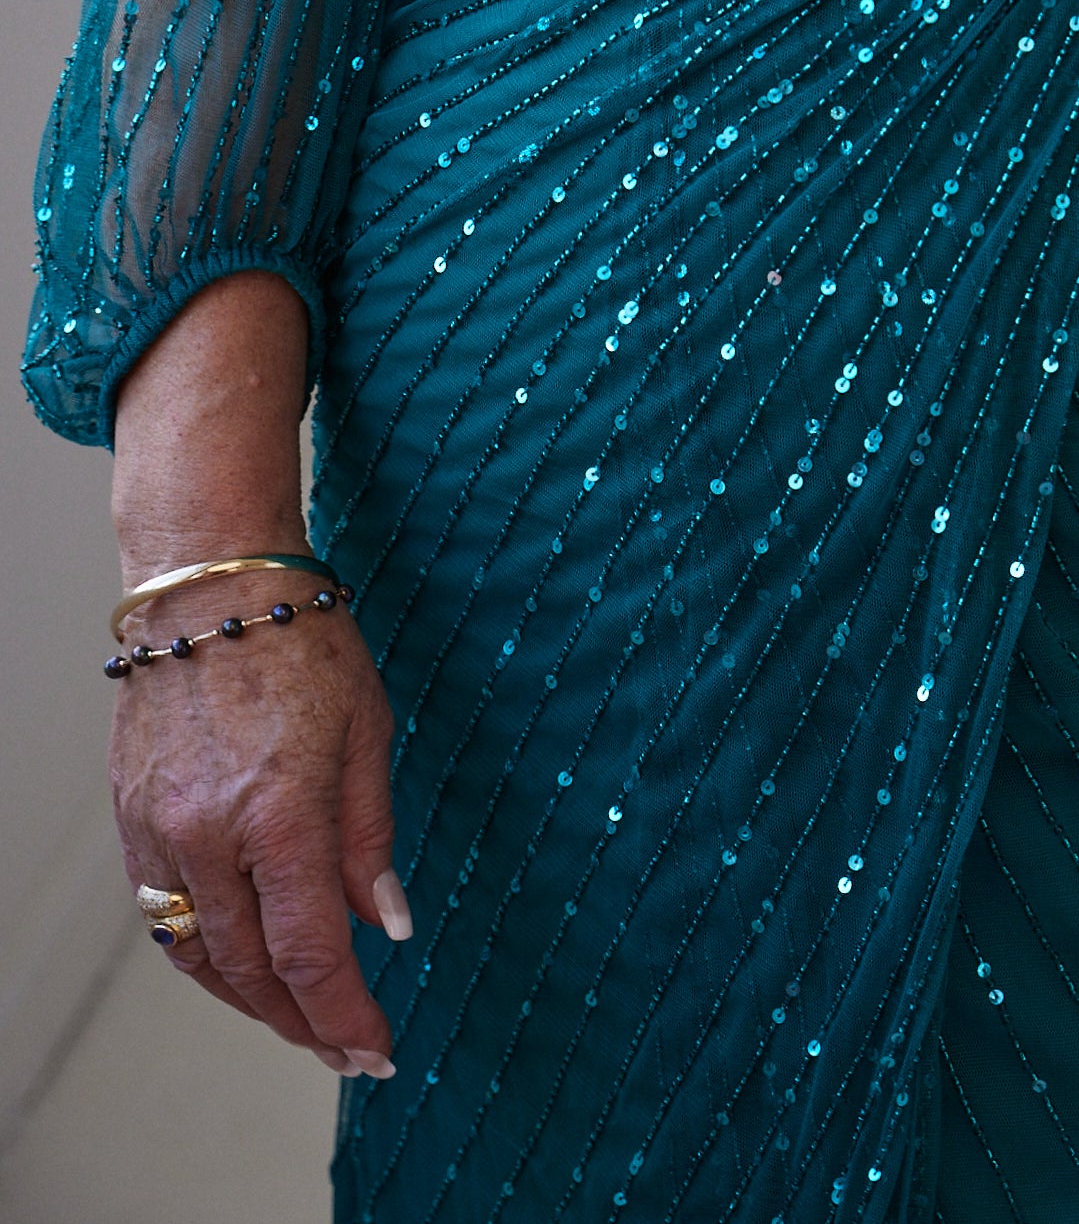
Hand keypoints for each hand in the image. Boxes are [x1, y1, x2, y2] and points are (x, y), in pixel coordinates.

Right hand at [112, 589, 407, 1077]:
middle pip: (250, 971)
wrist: (209, 587)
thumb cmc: (300, 641)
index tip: (374, 1049)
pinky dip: (204, 951)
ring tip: (297, 1017)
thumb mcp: (367, 730)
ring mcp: (159, 833)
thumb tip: (388, 924)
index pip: (309, 953)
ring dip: (248, 999)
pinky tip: (240, 958)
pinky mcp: (132, 821)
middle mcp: (207, 836)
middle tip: (342, 1047)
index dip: (343, 1014)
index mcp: (278, 814)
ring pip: (198, 955)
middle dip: (301, 1023)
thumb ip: (370, 836)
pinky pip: (162, 915)